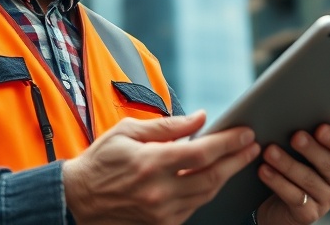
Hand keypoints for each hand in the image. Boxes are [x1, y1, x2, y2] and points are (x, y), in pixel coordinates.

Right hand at [63, 111, 260, 224]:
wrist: (76, 200)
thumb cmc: (100, 161)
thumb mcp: (127, 131)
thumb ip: (167, 126)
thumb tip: (200, 118)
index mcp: (150, 163)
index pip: (201, 152)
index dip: (227, 142)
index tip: (245, 132)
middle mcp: (159, 191)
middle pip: (211, 177)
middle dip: (236, 160)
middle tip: (253, 146)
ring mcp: (161, 213)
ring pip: (206, 194)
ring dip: (226, 176)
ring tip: (239, 159)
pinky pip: (193, 207)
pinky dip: (206, 191)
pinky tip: (214, 177)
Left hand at [255, 124, 329, 223]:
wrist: (280, 204)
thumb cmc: (295, 166)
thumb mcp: (303, 152)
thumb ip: (306, 135)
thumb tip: (293, 113)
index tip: (320, 128)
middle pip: (327, 164)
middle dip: (310, 149)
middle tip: (294, 136)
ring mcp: (327, 200)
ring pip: (308, 180)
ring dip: (287, 164)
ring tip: (269, 151)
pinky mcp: (309, 215)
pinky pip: (294, 196)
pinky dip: (277, 182)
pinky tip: (263, 171)